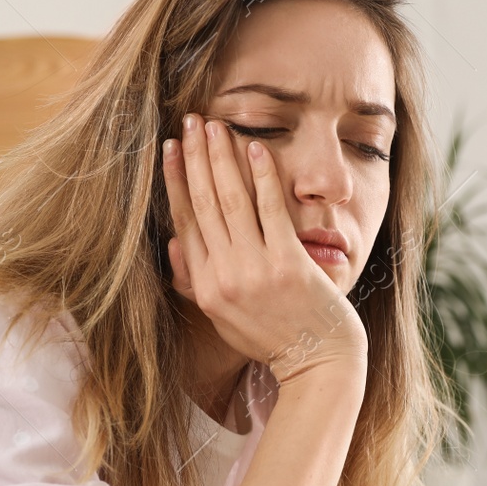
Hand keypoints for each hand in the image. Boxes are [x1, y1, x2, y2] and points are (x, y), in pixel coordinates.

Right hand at [162, 112, 367, 385]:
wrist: (317, 364)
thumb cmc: (274, 339)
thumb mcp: (224, 318)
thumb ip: (198, 281)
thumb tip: (174, 244)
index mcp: (206, 287)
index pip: (185, 222)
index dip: (175, 181)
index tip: (169, 149)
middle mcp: (225, 277)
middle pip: (204, 204)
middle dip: (194, 157)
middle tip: (189, 121)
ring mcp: (256, 270)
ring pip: (232, 202)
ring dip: (222, 158)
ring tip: (215, 125)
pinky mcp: (288, 264)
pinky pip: (271, 211)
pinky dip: (262, 177)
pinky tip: (255, 149)